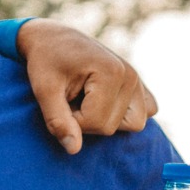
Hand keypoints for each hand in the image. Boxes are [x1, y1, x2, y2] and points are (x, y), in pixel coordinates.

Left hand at [18, 19, 157, 153]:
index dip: (71, 121)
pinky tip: (103, 101)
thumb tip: (74, 150)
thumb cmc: (45, 62)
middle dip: (85, 121)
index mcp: (112, 73)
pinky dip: (124, 114)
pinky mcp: (140, 86)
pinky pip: (145, 112)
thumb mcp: (43, 90)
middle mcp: (131, 76)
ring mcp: (138, 80)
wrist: (52, 39)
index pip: (97, 123)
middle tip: (70, 99)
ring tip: (85, 100)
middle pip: (113, 127)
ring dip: (105, 119)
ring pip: (133, 124)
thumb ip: (58, 120)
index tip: (59, 101)